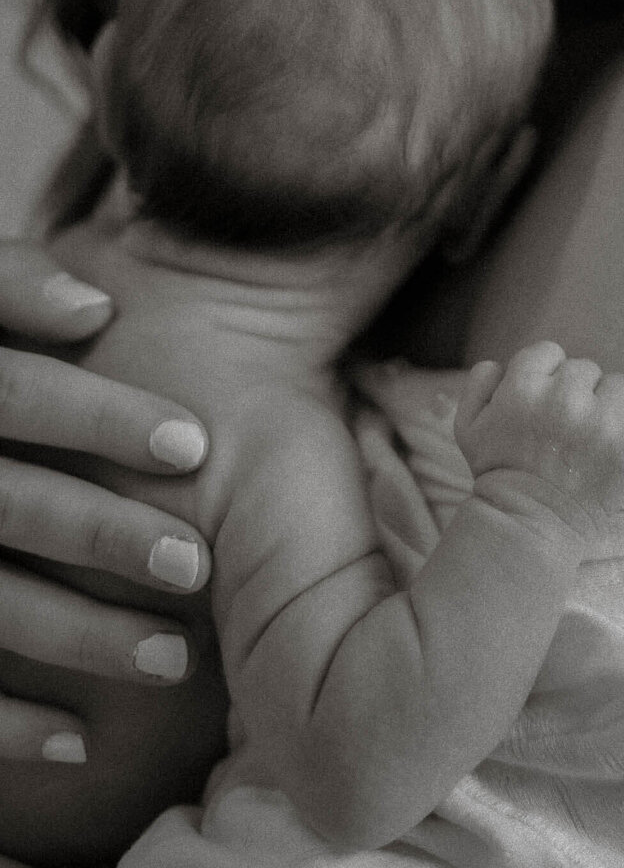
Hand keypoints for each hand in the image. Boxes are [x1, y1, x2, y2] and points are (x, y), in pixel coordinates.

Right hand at [0, 241, 212, 763]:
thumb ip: (12, 288)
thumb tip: (96, 308)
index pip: (12, 394)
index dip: (99, 417)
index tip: (194, 446)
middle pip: (5, 503)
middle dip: (102, 536)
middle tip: (197, 566)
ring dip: (77, 636)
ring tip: (173, 660)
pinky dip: (4, 723)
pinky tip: (76, 743)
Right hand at [454, 341, 623, 538]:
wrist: (531, 525)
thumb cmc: (501, 473)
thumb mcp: (468, 428)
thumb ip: (479, 384)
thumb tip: (501, 364)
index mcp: (523, 388)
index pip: (549, 352)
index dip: (547, 376)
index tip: (546, 403)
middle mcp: (564, 400)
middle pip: (586, 369)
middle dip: (579, 393)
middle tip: (569, 427)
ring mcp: (602, 424)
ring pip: (621, 385)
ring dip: (611, 405)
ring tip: (596, 435)